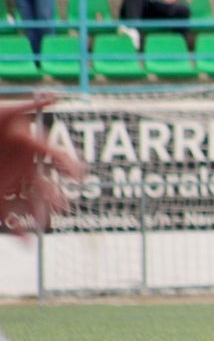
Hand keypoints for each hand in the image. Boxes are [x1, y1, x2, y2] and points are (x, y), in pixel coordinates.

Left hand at [0, 97, 86, 236]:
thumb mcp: (5, 111)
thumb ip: (27, 106)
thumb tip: (54, 96)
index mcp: (31, 148)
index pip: (56, 156)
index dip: (69, 166)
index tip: (79, 175)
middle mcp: (26, 168)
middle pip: (46, 185)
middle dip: (55, 197)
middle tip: (63, 206)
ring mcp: (12, 183)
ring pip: (32, 204)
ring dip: (40, 215)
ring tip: (44, 226)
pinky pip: (11, 216)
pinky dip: (20, 232)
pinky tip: (27, 244)